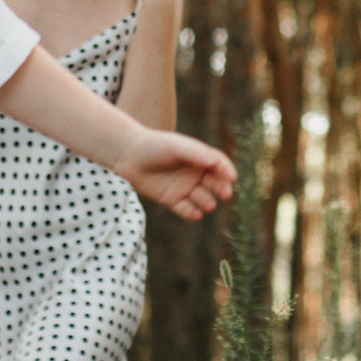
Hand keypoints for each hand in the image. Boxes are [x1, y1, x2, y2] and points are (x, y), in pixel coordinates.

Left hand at [115, 128, 235, 219]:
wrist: (129, 155)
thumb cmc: (155, 146)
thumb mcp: (177, 147)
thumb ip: (196, 154)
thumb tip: (215, 163)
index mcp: (199, 157)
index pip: (219, 165)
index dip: (227, 171)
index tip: (232, 178)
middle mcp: (195, 173)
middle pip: (215, 183)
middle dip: (222, 189)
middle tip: (226, 194)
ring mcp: (184, 187)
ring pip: (203, 198)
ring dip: (207, 202)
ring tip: (209, 204)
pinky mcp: (172, 200)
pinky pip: (186, 209)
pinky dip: (192, 213)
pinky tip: (196, 213)